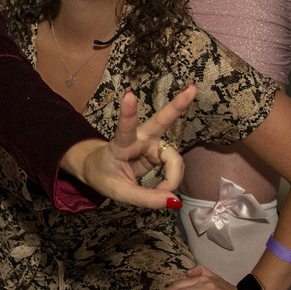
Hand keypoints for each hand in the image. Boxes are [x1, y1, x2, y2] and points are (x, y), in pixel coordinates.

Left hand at [66, 86, 193, 209]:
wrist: (98, 169)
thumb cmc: (104, 175)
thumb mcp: (119, 192)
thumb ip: (145, 198)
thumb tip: (174, 200)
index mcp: (120, 144)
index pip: (124, 128)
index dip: (128, 113)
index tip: (129, 95)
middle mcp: (139, 138)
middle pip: (161, 120)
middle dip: (178, 105)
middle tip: (192, 88)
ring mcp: (152, 143)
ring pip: (173, 158)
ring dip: (173, 176)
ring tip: (165, 192)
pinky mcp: (159, 151)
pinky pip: (174, 166)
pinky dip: (172, 179)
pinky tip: (165, 188)